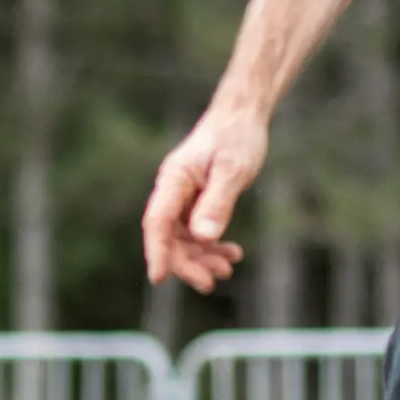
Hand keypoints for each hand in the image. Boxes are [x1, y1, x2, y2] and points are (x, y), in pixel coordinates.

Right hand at [141, 108, 268, 293]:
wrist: (243, 117)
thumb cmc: (236, 137)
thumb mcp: (232, 169)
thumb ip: (217, 203)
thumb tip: (203, 239)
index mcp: (172, 181)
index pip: (156, 222)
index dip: (156, 251)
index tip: (158, 278)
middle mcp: (172, 193)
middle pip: (169, 238)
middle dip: (187, 263)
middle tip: (211, 283)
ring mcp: (183, 200)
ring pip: (184, 240)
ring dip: (202, 259)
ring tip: (228, 268)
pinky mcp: (197, 204)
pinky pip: (198, 233)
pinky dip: (213, 247)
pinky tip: (232, 253)